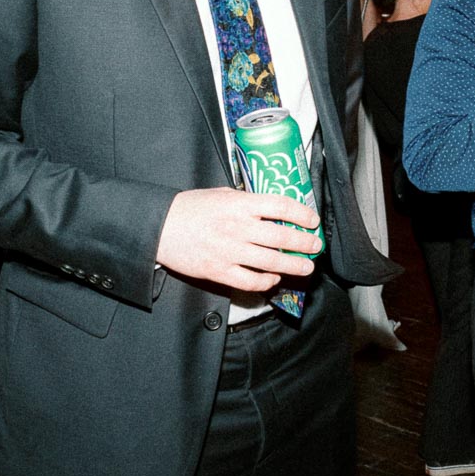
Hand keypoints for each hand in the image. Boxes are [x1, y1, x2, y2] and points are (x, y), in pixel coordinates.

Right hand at [156, 187, 322, 290]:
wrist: (159, 227)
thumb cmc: (189, 208)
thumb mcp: (220, 194)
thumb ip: (246, 201)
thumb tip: (271, 207)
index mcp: (239, 204)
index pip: (280, 205)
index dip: (301, 213)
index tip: (312, 220)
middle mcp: (237, 227)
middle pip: (281, 236)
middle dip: (304, 242)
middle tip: (315, 246)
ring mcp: (229, 251)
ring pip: (271, 261)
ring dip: (293, 265)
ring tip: (306, 267)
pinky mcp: (219, 271)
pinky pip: (250, 280)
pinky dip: (266, 281)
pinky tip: (273, 278)